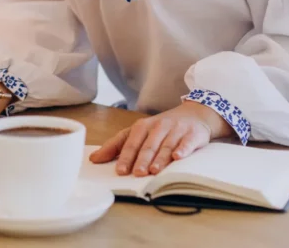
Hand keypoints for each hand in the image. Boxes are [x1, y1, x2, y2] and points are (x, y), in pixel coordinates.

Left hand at [89, 101, 230, 175]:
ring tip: (154, 171)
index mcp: (143, 126)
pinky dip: (183, 149)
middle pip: (149, 145)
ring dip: (160, 158)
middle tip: (136, 173)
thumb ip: (117, 145)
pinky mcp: (193, 134)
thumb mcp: (138, 132)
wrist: (194, 114)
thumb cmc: (162, 127)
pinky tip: (178, 157)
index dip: (126, 156)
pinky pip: (188, 142)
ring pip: (167, 145)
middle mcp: (159, 126)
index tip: (120, 170)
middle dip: (142, 159)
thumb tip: (93, 159)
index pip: (131, 141)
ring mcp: (176, 130)